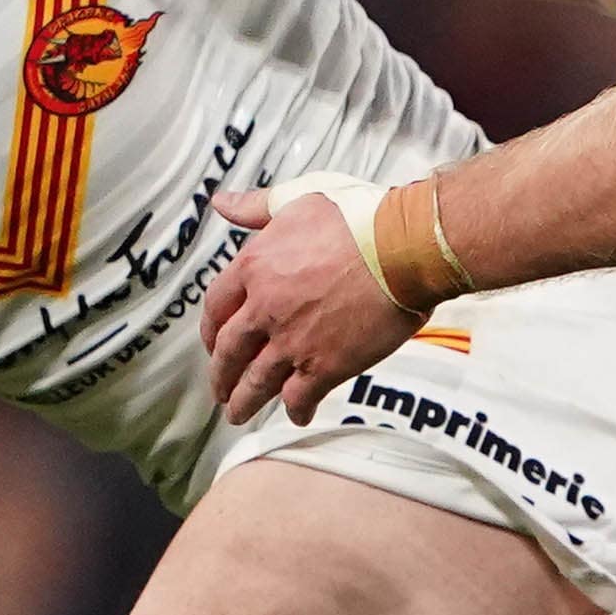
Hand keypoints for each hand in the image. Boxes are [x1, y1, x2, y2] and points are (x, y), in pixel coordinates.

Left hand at [198, 177, 419, 427]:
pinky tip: (297, 415)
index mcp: (254, 267)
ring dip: (245, 402)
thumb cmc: (360, 218)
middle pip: (230, 352)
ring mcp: (293, 341)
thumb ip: (256, 207)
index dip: (211, 329)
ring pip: (257, 382)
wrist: (404, 249)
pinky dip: (296, 410)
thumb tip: (221, 202)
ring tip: (240, 414)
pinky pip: (300, 397)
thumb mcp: (299, 198)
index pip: (216, 306)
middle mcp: (265, 309)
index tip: (213, 342)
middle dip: (221, 376)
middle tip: (221, 390)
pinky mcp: (325, 366)